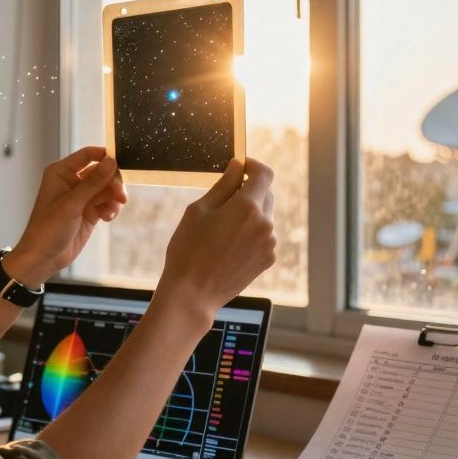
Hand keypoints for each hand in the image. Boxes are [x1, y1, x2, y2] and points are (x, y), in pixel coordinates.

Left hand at [6, 147, 128, 286]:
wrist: (43, 258)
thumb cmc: (47, 229)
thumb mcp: (71, 204)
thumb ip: (93, 182)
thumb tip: (111, 162)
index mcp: (61, 172)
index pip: (88, 155)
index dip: (105, 156)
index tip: (122, 162)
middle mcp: (72, 182)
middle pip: (101, 172)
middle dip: (113, 183)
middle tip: (120, 196)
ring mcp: (81, 197)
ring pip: (106, 188)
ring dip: (113, 197)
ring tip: (112, 211)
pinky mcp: (89, 212)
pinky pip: (106, 203)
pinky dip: (111, 208)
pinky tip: (108, 217)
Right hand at [155, 157, 275, 319]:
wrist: (193, 293)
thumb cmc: (188, 250)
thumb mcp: (199, 210)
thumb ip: (223, 185)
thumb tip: (237, 166)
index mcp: (248, 206)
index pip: (264, 173)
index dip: (253, 165)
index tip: (241, 166)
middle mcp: (265, 223)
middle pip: (266, 194)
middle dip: (249, 190)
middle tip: (223, 200)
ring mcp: (269, 243)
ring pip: (265, 216)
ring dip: (250, 213)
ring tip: (221, 229)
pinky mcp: (267, 259)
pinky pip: (264, 235)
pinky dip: (251, 232)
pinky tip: (227, 244)